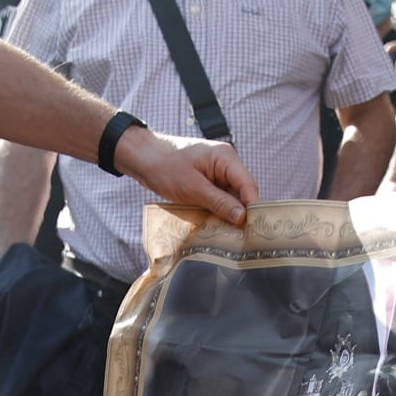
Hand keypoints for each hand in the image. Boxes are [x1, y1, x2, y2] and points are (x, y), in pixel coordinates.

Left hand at [117, 127, 257, 223]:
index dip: (253, 207)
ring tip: (227, 233)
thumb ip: (219, 202)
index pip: (248, 185)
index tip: (253, 229)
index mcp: (225, 158)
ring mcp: (217, 171)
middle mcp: (226, 163)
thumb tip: (242, 217)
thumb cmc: (164, 166)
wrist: (142, 158)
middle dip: (241, 212)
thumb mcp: (192, 188)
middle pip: (243, 192)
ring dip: (229, 213)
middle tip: (240, 237)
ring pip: (232, 197)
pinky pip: (220, 197)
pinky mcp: (208, 180)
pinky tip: (215, 224)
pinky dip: (218, 209)